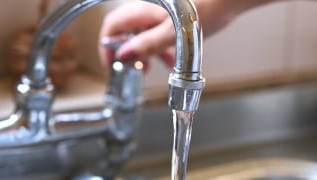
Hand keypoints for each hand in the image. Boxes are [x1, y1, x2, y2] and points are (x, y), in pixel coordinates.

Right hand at [99, 0, 271, 70]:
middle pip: (125, 29)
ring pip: (141, 31)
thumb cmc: (209, 9)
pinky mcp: (170, 11)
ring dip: (145, 50)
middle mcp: (146, 5)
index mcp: (142, 8)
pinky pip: (155, 28)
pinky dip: (158, 43)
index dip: (107, 47)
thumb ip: (147, 45)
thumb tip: (125, 56)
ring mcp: (158, 8)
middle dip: (128, 51)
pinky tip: (168, 56)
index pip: (111, 26)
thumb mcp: (174, 34)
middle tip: (134, 68)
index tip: (111, 64)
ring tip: (155, 66)